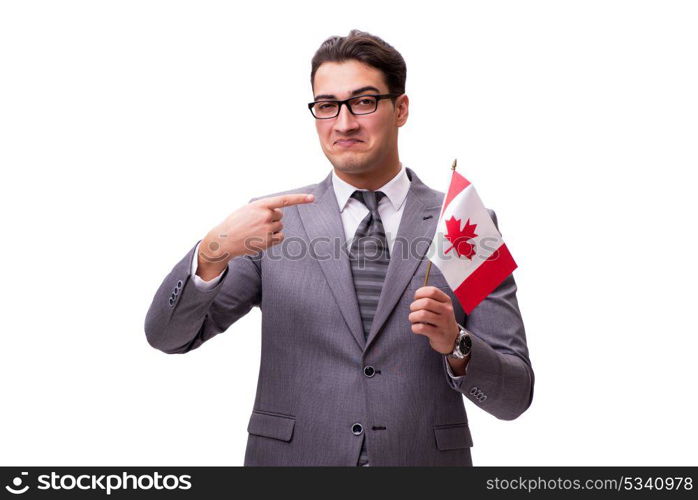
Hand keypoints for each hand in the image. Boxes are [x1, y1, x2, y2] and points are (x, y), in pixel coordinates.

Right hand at [196, 193, 314, 279]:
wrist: (224, 239)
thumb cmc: (236, 222)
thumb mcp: (248, 209)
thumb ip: (263, 208)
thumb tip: (278, 213)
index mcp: (259, 205)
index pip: (283, 200)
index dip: (299, 199)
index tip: (312, 198)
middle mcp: (265, 216)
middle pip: (280, 215)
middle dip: (272, 218)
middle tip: (257, 222)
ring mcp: (267, 229)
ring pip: (280, 226)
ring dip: (272, 228)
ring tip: (256, 231)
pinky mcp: (268, 241)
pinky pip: (280, 237)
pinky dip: (274, 238)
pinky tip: (261, 238)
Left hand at [408, 286, 459, 354]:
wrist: (452, 338)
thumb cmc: (441, 319)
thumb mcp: (441, 306)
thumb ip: (430, 298)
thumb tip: (416, 295)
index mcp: (447, 301)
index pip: (432, 291)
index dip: (420, 293)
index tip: (416, 298)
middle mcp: (447, 311)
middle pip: (426, 302)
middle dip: (414, 305)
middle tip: (413, 310)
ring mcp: (443, 323)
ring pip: (422, 315)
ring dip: (413, 316)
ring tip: (413, 318)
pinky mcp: (438, 334)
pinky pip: (421, 328)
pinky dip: (414, 327)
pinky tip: (416, 327)